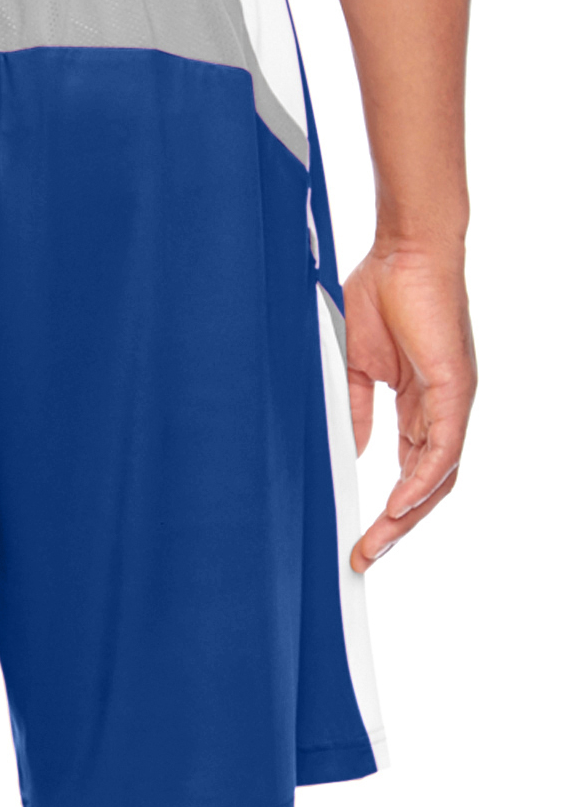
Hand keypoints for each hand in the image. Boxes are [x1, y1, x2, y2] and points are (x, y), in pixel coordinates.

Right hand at [344, 239, 475, 572]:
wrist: (405, 249)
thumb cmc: (380, 292)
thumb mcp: (355, 365)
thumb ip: (354, 409)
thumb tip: (351, 451)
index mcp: (420, 404)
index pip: (410, 469)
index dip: (389, 508)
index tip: (358, 536)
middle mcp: (442, 410)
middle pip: (428, 486)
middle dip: (396, 526)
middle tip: (364, 556)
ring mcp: (451, 402)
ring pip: (439, 477)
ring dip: (408, 516)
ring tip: (376, 544)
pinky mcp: (454, 389)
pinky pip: (442, 451)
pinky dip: (420, 483)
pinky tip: (398, 507)